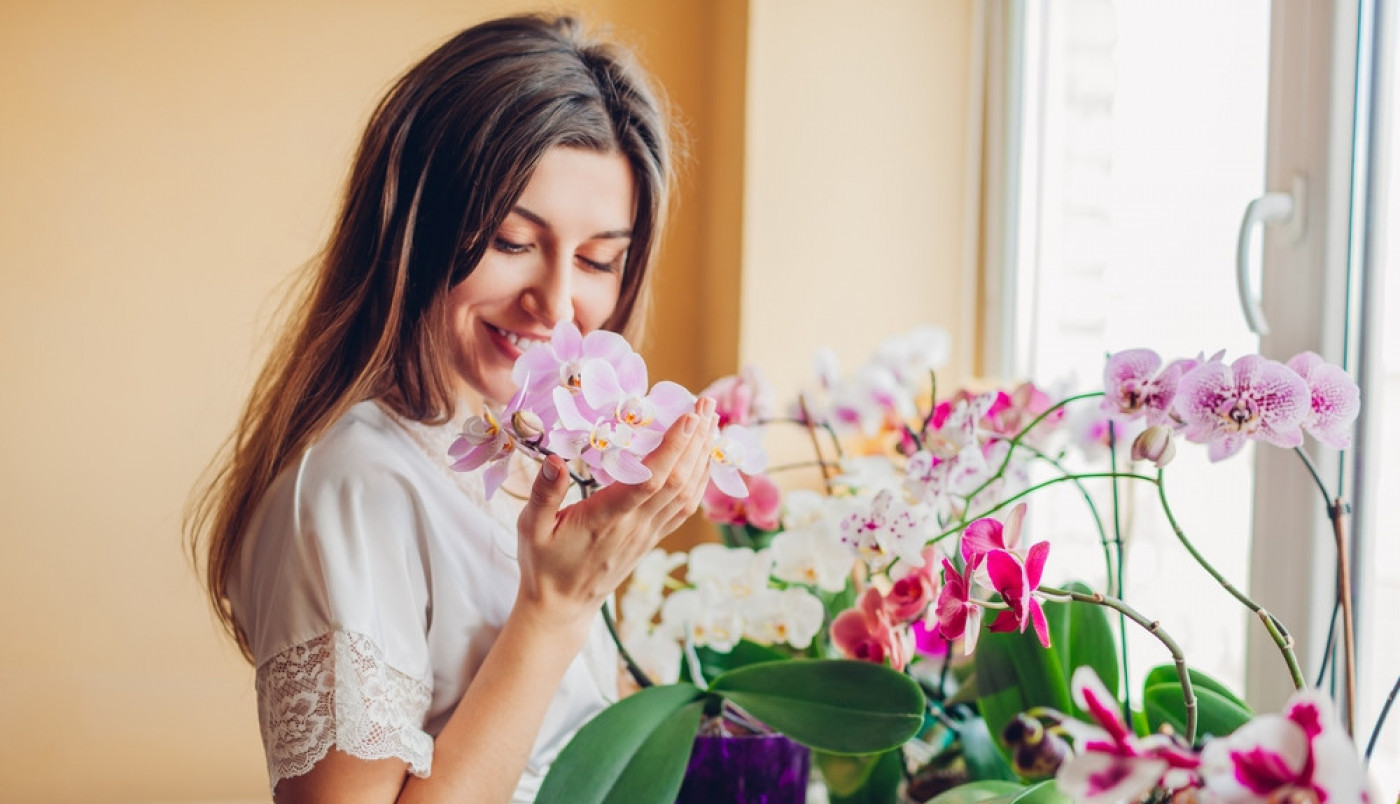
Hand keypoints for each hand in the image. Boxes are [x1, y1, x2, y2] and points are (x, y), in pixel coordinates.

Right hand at [513, 396, 716, 632]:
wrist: (562, 606)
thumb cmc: (544, 564)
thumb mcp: (530, 528)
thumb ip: (544, 494)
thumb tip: (554, 458)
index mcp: (606, 518)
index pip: (650, 480)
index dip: (673, 448)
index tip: (689, 416)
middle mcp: (635, 525)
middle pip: (678, 480)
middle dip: (697, 440)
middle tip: (708, 403)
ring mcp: (648, 533)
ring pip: (688, 492)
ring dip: (703, 455)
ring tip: (712, 421)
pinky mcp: (653, 538)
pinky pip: (685, 507)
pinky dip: (700, 479)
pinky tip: (705, 458)